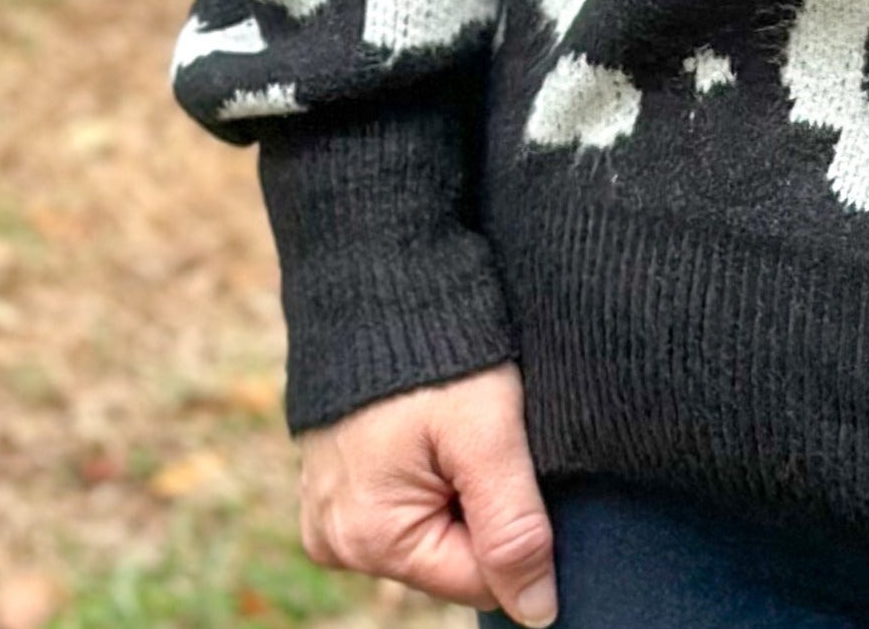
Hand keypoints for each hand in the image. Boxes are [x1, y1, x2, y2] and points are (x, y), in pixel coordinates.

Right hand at [298, 361, 556, 621]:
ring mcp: (329, 513)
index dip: (519, 529)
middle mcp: (337, 541)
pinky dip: (431, 473)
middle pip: (452, 558)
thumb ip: (514, 529)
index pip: (480, 579)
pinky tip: (434, 427)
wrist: (377, 274)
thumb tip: (539, 615)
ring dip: (459, 488)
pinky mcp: (335, 483)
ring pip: (431, 530)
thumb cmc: (438, 349)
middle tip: (485, 435)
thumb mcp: (488, 435)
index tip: (518, 461)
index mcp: (368, 538)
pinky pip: (403, 502)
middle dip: (483, 507)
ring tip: (457, 424)